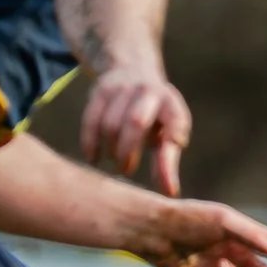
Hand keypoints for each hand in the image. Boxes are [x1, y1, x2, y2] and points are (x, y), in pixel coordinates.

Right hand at [83, 65, 192, 195]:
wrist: (133, 72)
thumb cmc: (155, 118)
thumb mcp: (166, 135)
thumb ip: (166, 163)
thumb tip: (169, 194)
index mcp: (171, 103)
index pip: (176, 119)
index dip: (174, 135)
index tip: (170, 150)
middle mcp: (149, 92)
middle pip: (136, 122)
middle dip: (128, 151)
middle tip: (125, 170)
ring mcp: (123, 88)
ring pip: (111, 124)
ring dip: (110, 148)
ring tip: (114, 163)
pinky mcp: (101, 90)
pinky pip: (91, 119)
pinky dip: (90, 142)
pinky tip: (93, 158)